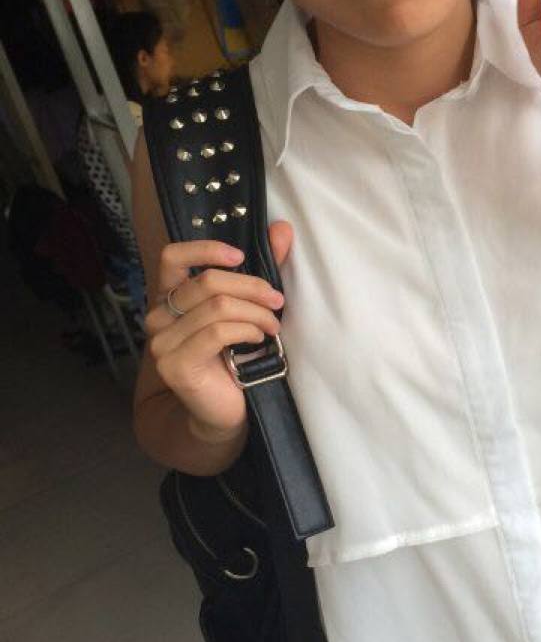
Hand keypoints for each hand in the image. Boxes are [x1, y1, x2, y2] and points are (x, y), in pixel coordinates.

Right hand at [144, 221, 292, 440]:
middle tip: (278, 300)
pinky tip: (259, 339)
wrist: (224, 412)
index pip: (172, 257)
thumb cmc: (235, 358)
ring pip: (217, 307)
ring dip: (255, 312)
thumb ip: (260, 270)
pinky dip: (247, 330)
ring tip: (273, 325)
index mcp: (170, 298)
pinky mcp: (175, 365)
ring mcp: (162, 343)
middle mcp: (158, 317)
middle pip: (208, 282)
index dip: (206, 249)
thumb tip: (282, 229)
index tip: (240, 256)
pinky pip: (217, 333)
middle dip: (251, 287)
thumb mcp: (247, 309)